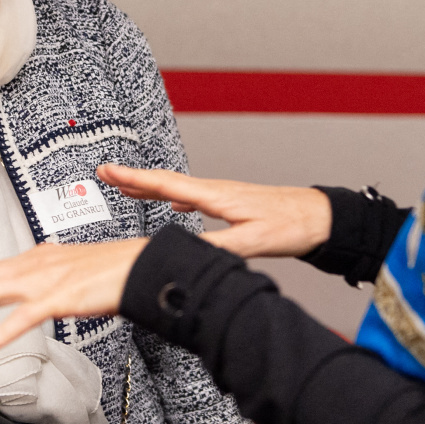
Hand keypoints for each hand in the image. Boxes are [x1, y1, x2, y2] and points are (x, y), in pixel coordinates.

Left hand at [0, 238, 147, 351]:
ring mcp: (44, 283)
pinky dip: (4, 331)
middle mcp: (31, 268)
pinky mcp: (63, 298)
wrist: (142, 266)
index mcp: (31, 262)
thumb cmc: (110, 270)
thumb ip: (42, 272)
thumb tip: (25, 271)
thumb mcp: (66, 267)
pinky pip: (28, 318)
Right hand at [96, 164, 330, 259]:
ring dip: (152, 188)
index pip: (166, 184)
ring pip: (178, 188)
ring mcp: (223, 195)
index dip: (134, 180)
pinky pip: (194, 196)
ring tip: (129, 188)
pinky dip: (175, 197)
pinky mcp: (232, 203)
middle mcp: (216, 191)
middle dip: (134, 179)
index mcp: (216, 196)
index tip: (109, 171)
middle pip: (166, 182)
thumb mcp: (252, 242)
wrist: (318, 216)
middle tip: (106, 173)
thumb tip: (185, 252)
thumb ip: (217, 247)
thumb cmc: (291, 225)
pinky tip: (175, 203)